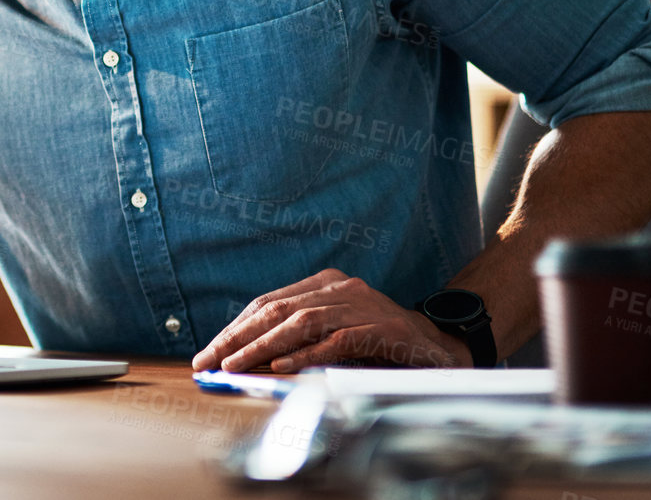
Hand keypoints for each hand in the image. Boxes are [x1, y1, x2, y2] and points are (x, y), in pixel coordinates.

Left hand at [189, 269, 471, 372]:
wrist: (441, 349)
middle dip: (238, 338)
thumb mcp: (335, 335)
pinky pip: (338, 341)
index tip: (208, 352)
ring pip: (302, 322)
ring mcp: (363, 306)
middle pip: (277, 310)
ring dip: (263, 347)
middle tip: (210, 361)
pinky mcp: (383, 329)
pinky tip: (283, 366)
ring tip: (236, 366)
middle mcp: (341, 289)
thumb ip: (299, 338)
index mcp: (326, 284)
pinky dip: (308, 354)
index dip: (235, 328)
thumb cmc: (380, 345)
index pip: (268, 303)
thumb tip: (247, 359)